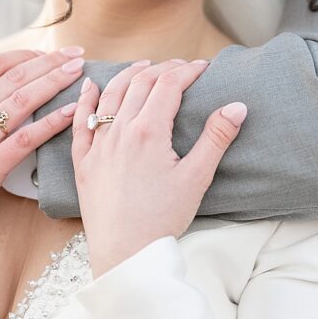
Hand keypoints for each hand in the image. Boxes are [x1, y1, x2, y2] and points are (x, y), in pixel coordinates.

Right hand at [0, 47, 86, 263]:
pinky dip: (51, 123)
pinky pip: (26, 140)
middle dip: (48, 62)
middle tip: (75, 54)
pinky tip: (70, 111)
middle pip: (14, 78)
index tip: (44, 52)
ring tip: (78, 72)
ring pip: (23, 102)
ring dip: (54, 82)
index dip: (23, 55)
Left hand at [71, 59, 247, 276]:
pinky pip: (81, 123)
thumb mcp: (197, 177)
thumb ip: (216, 138)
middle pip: (140, 84)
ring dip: (127, 75)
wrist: (126, 253)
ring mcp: (98, 146)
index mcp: (149, 131)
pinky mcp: (84, 163)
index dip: (187, 70)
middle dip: (162, 69)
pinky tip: (90, 86)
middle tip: (179, 66)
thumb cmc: (162, 219)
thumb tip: (237, 106)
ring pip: (110, 96)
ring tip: (143, 67)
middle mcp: (120, 131)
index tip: (203, 66)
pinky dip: (86, 100)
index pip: (168, 85)